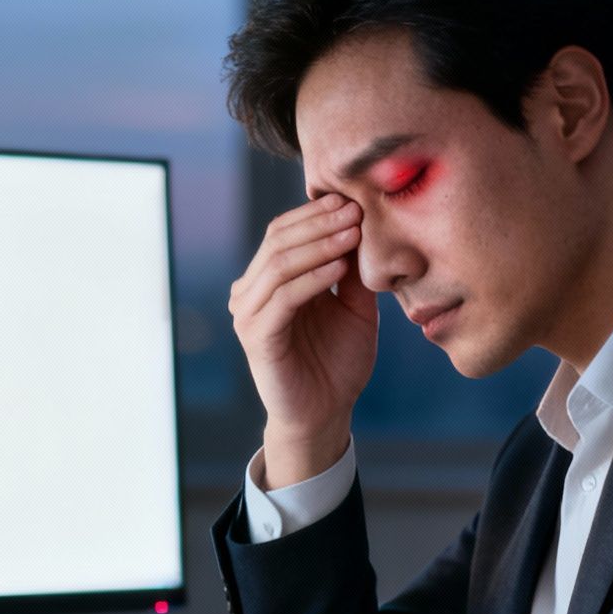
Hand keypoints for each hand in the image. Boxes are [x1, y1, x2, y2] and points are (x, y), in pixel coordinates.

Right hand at [228, 194, 377, 487]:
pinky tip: (338, 267)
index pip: (285, 230)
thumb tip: (364, 224)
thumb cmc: (338, 361)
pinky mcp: (256, 337)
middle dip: (320, 222)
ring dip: (319, 244)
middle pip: (278, 239)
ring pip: (279, 263)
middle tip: (356, 208)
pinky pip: (283, 298)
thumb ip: (353, 270)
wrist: (325, 413)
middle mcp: (251, 292)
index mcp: (270, 280)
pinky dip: (312, 278)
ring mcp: (249, 313)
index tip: (356, 200)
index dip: (318, 212)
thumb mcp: (355, 307)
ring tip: (352, 232)